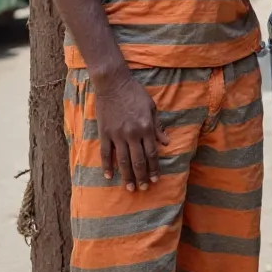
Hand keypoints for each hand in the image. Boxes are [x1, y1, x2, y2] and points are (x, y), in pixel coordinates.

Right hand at [93, 69, 168, 191]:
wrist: (113, 83)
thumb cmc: (134, 93)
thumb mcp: (151, 107)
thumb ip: (157, 127)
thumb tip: (166, 143)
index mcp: (146, 127)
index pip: (152, 153)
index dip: (154, 168)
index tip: (155, 179)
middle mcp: (132, 133)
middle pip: (138, 160)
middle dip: (142, 176)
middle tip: (143, 188)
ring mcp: (117, 134)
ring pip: (122, 160)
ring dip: (127, 176)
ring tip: (130, 188)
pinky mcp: (104, 133)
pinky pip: (105, 153)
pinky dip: (107, 165)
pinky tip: (109, 176)